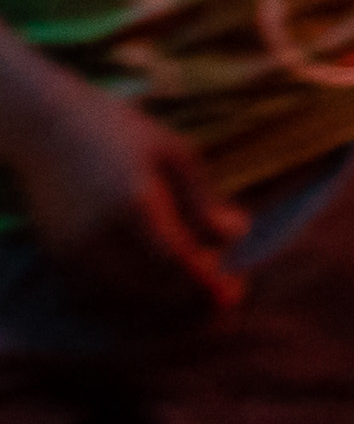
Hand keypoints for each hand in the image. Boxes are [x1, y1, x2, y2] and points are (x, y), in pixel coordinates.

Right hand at [0, 74, 246, 331]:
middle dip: (189, 292)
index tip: (232, 291)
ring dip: (162, 294)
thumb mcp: (176, 155)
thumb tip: (235, 236)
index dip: (206, 281)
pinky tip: (157, 273)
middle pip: (152, 285)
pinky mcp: (57, 257)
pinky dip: (133, 289)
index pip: (175, 260)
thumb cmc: (123, 133)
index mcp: (134, 203)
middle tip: (219, 284)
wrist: (49, 129)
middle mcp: (98, 234)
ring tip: (193, 276)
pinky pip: (102, 288)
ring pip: (126, 293)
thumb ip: (203, 202)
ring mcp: (72, 250)